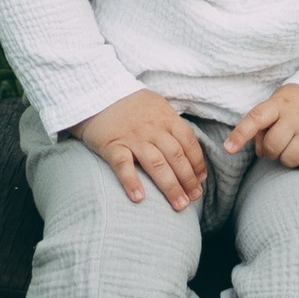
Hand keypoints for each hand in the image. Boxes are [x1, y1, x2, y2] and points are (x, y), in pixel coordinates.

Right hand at [70, 90, 206, 208]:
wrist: (97, 93)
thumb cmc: (130, 104)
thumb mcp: (156, 106)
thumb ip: (171, 125)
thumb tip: (189, 150)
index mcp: (166, 117)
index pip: (189, 143)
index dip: (197, 164)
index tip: (201, 181)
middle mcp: (152, 128)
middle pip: (176, 156)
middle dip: (188, 180)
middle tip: (194, 198)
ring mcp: (133, 137)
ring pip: (156, 164)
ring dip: (170, 186)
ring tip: (179, 204)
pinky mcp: (112, 145)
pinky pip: (123, 166)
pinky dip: (132, 182)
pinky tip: (139, 198)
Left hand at [224, 83, 298, 171]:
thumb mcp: (281, 104)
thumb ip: (264, 123)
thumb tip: (256, 148)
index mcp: (281, 102)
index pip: (256, 118)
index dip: (240, 134)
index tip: (228, 149)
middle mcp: (298, 114)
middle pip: (272, 147)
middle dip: (271, 152)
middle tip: (281, 144)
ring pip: (289, 160)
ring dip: (290, 159)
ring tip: (298, 145)